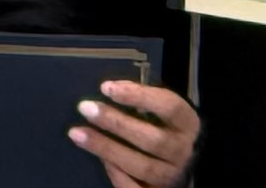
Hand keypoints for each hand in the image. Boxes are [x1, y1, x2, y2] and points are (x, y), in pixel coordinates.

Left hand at [67, 79, 198, 187]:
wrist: (180, 166)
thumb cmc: (165, 130)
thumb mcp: (162, 113)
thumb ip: (142, 100)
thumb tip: (111, 89)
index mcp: (188, 125)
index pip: (170, 107)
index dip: (139, 96)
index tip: (106, 87)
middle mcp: (183, 152)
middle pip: (152, 139)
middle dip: (116, 122)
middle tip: (85, 108)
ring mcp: (172, 176)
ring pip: (141, 165)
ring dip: (106, 148)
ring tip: (77, 133)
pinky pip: (135, 187)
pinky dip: (116, 174)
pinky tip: (99, 159)